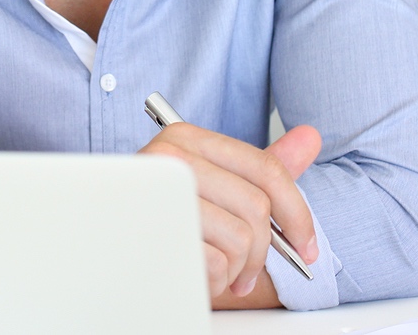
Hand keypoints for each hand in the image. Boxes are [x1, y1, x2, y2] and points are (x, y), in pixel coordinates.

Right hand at [140, 122, 321, 301]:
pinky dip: (215, 280)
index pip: (265, 168)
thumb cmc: (164, 220)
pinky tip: (196, 273)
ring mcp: (161, 192)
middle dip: (263, 251)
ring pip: (242, 238)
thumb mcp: (214, 188)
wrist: (106, 249)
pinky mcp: (156, 230)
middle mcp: (172, 156)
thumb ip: (261, 168)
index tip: (307, 246)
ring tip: (218, 272)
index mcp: (187, 138)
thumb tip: (311, 137)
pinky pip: (217, 263)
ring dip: (238, 269)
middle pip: (257, 206)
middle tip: (248, 271)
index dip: (297, 211)